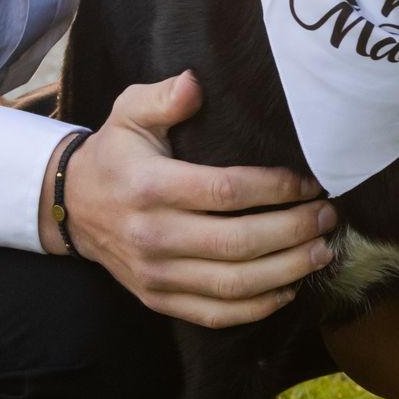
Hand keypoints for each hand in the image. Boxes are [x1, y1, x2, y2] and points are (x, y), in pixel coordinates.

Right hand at [45, 70, 337, 326]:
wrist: (70, 206)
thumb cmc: (115, 153)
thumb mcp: (130, 112)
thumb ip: (164, 97)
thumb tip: (195, 83)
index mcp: (150, 187)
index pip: (225, 192)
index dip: (275, 189)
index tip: (310, 182)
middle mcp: (153, 236)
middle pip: (237, 244)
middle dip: (293, 231)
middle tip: (327, 216)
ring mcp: (155, 275)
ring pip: (232, 285)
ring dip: (286, 271)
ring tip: (321, 251)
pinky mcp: (157, 300)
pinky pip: (214, 314)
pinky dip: (257, 308)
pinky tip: (289, 287)